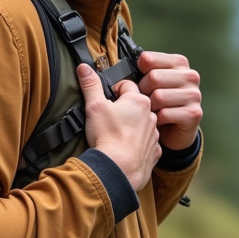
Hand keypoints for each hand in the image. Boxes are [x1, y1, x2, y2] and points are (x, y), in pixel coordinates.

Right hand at [78, 63, 160, 191]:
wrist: (119, 169)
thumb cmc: (108, 136)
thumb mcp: (94, 106)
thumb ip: (90, 85)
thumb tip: (84, 67)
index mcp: (138, 100)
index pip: (126, 86)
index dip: (113, 91)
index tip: (105, 101)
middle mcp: (151, 115)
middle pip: (136, 105)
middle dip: (124, 109)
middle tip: (108, 120)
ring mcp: (154, 135)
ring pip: (142, 125)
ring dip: (132, 127)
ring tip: (116, 136)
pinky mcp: (154, 152)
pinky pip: (146, 144)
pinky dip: (138, 145)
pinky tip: (126, 150)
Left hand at [136, 51, 201, 150]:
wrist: (173, 131)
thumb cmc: (158, 104)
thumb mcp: (151, 83)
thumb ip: (142, 72)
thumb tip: (123, 70)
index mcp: (179, 62)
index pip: (148, 58)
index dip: (138, 73)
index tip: (137, 82)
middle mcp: (190, 75)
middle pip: (153, 77)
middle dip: (143, 92)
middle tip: (143, 101)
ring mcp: (194, 94)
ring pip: (159, 97)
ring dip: (149, 108)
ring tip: (150, 111)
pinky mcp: (194, 113)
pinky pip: (164, 114)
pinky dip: (156, 121)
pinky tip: (158, 122)